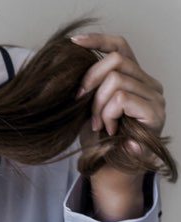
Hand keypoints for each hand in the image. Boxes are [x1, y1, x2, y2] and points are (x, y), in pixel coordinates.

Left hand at [70, 31, 165, 217]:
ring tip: (97, 124)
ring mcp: (155, 97)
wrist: (109, 173)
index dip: (97, 40)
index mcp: (135, 79)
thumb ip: (90, 85)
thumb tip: (74, 58)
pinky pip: (122, 98)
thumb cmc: (99, 143)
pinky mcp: (154, 112)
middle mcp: (150, 84)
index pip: (120, 46)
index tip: (73, 44)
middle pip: (116, 60)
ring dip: (98, 104)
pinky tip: (107, 128)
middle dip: (91, 82)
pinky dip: (107, 113)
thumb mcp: (88, 108)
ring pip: (117, 79)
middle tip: (83, 106)